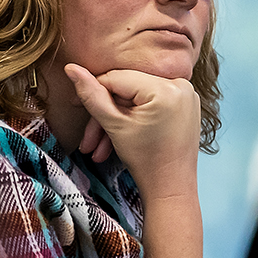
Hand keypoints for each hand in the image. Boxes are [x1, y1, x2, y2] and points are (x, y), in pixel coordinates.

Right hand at [63, 64, 199, 199]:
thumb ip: (92, 95)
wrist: (171, 189)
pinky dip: (135, 118)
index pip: (117, 78)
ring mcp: (186, 95)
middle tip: (87, 141)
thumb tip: (71, 68)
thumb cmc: (145, 161)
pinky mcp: (186, 105)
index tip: (74, 105)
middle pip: (128, 90)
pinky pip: (152, 103)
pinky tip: (119, 139)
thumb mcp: (114, 126)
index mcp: (166, 87)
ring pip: (137, 99)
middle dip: (105, 115)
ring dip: (117, 120)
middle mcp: (181, 84)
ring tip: (98, 149)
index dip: (93, 91)